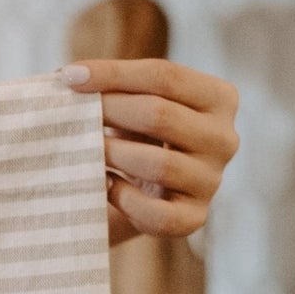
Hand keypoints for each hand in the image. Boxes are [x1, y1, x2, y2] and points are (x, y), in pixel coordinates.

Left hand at [57, 59, 239, 245]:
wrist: (145, 194)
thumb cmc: (139, 139)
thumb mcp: (138, 106)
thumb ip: (117, 88)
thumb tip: (70, 76)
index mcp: (219, 97)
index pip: (165, 76)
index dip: (114, 74)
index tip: (70, 76)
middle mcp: (224, 138)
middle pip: (160, 115)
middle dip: (109, 112)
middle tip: (70, 116)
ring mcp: (212, 180)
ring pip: (158, 163)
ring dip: (112, 155)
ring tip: (82, 151)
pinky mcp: (194, 218)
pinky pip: (157, 213)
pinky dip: (124, 199)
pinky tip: (104, 186)